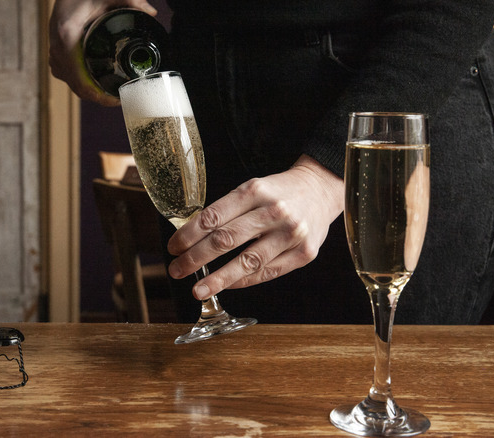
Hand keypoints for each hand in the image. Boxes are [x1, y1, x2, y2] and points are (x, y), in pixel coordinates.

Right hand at [49, 0, 157, 106]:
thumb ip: (130, 1)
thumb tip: (152, 13)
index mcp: (67, 36)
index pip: (79, 79)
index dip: (98, 95)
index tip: (115, 99)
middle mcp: (56, 46)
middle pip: (75, 85)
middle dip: (97, 96)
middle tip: (118, 99)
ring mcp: (53, 49)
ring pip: (69, 80)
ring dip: (88, 90)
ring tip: (109, 93)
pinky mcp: (54, 49)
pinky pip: (64, 73)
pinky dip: (78, 80)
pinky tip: (94, 80)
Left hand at [167, 155, 343, 299]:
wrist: (320, 190)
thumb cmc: (278, 192)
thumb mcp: (252, 189)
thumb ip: (227, 210)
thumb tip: (191, 237)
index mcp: (255, 190)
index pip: (213, 216)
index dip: (188, 235)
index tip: (173, 248)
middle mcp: (274, 211)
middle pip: (225, 240)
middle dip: (195, 258)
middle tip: (176, 270)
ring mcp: (291, 234)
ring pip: (246, 262)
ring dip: (217, 279)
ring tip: (197, 290)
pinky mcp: (304, 254)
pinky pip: (266, 273)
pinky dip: (243, 281)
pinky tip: (227, 285)